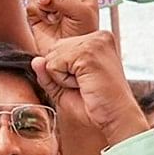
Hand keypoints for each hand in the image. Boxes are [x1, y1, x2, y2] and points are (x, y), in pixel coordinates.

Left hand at [32, 31, 147, 147]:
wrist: (117, 117)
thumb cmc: (96, 105)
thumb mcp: (64, 89)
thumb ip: (48, 74)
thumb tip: (36, 61)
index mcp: (96, 40)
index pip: (59, 49)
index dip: (63, 71)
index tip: (85, 81)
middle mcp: (98, 36)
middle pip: (53, 50)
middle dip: (61, 72)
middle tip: (85, 85)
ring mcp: (94, 42)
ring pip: (52, 57)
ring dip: (62, 78)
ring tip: (85, 85)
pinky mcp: (88, 52)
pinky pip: (54, 65)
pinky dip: (63, 81)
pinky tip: (84, 85)